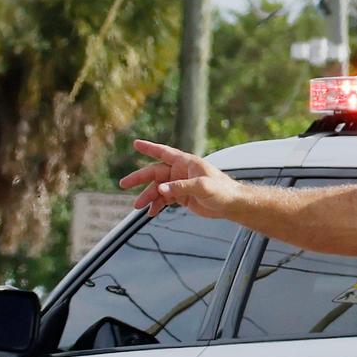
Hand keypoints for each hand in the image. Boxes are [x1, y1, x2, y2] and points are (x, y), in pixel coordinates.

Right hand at [120, 138, 237, 216]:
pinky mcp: (182, 196)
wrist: (232, 204)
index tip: (136, 144)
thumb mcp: (203, 187)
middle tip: (124, 184)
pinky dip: (157, 205)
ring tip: (138, 207)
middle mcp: (181, 171)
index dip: (149, 148)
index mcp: (187, 163)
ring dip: (148, 196)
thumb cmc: (223, 191)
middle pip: (155, 172)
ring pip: (158, 188)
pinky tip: (151, 212)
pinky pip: (164, 199)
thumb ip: (181, 187)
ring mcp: (180, 184)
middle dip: (139, 178)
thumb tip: (161, 190)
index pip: (164, 152)